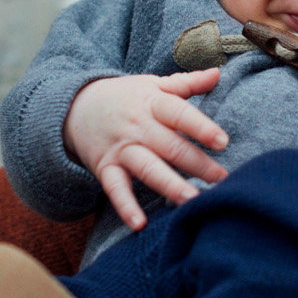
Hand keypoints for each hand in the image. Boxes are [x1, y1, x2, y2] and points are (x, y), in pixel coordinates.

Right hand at [63, 70, 229, 229]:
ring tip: (192, 200)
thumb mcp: (152, 84)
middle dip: (196, 164)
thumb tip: (218, 72)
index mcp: (151, 103)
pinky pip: (116, 189)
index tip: (222, 141)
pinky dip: (126, 207)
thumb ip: (186, 82)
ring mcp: (121, 149)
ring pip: (148, 168)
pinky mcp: (106, 168)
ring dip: (170, 185)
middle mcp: (137, 127)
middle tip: (222, 179)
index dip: (200, 127)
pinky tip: (139, 224)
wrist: (75, 107)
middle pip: (169, 146)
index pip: (178, 113)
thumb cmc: (125, 97)